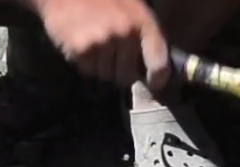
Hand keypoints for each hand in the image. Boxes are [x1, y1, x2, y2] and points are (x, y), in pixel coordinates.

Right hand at [36, 0, 169, 88]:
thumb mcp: (132, 8)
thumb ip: (143, 37)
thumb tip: (150, 70)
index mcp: (143, 21)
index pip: (159, 64)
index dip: (157, 80)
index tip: (153, 85)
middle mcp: (126, 32)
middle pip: (126, 77)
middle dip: (118, 71)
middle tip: (109, 54)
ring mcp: (103, 40)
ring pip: (105, 75)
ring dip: (99, 66)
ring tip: (94, 43)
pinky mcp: (83, 48)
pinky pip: (88, 70)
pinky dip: (84, 62)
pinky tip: (81, 42)